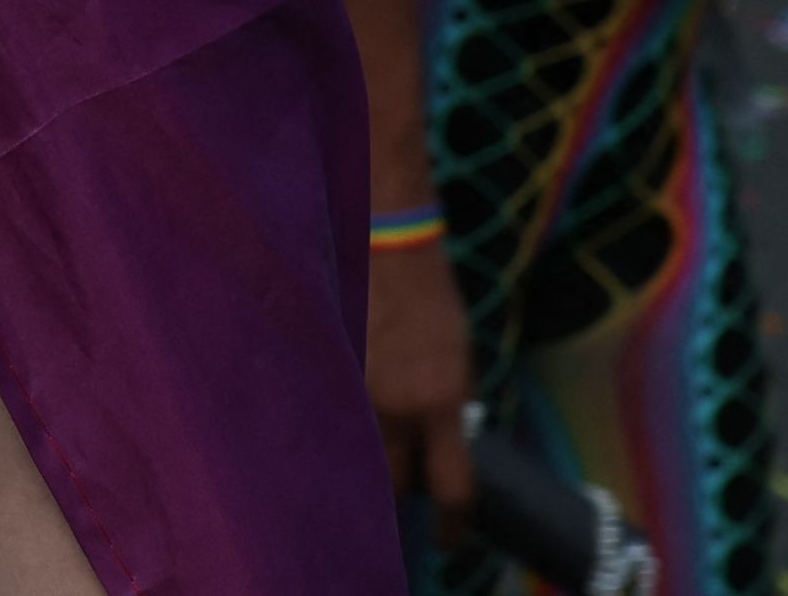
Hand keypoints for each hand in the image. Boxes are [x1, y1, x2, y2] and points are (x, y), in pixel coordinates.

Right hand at [366, 234, 476, 531]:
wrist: (388, 248)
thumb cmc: (432, 301)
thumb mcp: (459, 362)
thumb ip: (448, 408)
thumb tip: (439, 445)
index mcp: (439, 405)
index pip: (450, 489)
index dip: (454, 526)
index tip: (452, 540)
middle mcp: (394, 408)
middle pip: (395, 483)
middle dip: (403, 489)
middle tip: (408, 480)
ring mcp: (355, 392)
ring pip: (362, 451)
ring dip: (372, 449)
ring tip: (378, 425)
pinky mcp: (328, 374)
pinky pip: (337, 416)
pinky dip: (344, 417)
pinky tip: (351, 395)